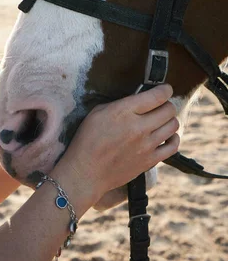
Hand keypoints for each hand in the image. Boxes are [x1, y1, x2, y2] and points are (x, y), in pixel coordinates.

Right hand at [53, 84, 178, 213]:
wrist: (86, 172)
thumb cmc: (88, 140)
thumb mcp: (98, 112)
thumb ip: (120, 104)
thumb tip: (138, 101)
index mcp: (124, 111)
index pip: (157, 96)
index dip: (165, 89)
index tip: (165, 89)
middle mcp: (139, 127)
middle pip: (169, 110)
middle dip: (167, 103)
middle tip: (160, 105)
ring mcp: (147, 145)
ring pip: (173, 126)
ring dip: (170, 119)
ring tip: (162, 120)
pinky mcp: (150, 161)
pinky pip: (173, 147)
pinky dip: (173, 138)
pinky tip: (167, 136)